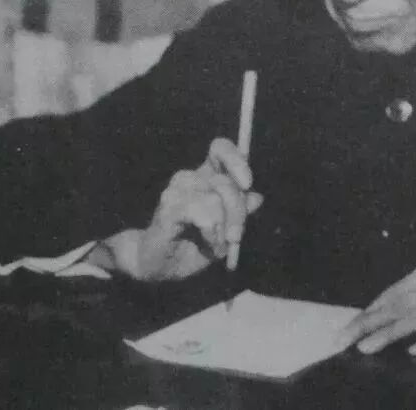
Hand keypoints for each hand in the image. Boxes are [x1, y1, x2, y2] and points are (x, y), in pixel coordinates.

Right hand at [104, 138, 262, 280]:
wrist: (158, 266)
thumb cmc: (190, 247)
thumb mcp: (223, 233)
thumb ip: (238, 214)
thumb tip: (257, 197)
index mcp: (205, 177)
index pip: (220, 149)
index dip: (236, 160)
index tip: (247, 184)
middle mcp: (190, 178)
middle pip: (226, 181)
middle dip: (238, 213)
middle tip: (236, 238)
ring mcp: (177, 189)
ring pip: (216, 198)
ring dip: (223, 227)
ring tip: (215, 243)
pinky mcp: (168, 206)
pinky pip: (203, 212)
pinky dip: (212, 232)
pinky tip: (206, 241)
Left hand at [339, 258, 415, 356]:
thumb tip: (393, 314)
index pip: (392, 292)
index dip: (368, 310)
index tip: (347, 326)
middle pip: (395, 304)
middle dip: (365, 322)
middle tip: (340, 337)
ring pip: (412, 318)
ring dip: (385, 333)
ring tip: (362, 346)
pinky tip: (412, 352)